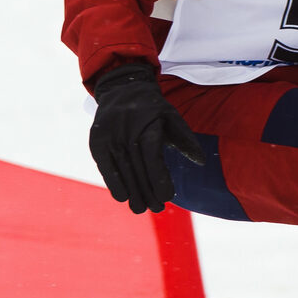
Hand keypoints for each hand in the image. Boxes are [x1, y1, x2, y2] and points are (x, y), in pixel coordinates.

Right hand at [89, 64, 205, 213]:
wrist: (122, 88)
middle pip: (137, 169)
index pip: (152, 159)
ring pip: (121, 171)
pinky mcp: (97, 141)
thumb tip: (201, 161)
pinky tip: (123, 197)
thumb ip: (185, 139)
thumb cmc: (152, 108)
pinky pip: (105, 167)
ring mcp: (109, 137)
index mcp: (147, 126)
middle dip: (147, 193)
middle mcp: (126, 132)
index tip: (167, 197)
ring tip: (141, 209)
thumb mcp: (172, 117)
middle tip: (157, 209)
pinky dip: (114, 183)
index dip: (159, 180)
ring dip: (132, 193)